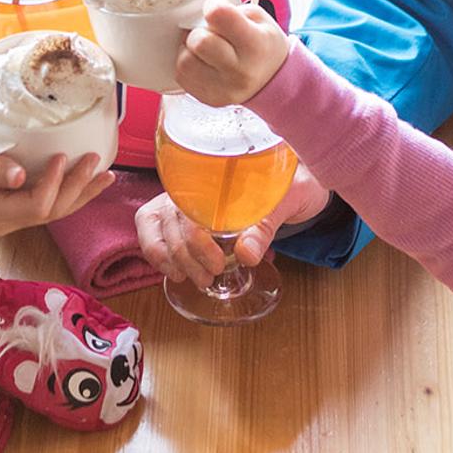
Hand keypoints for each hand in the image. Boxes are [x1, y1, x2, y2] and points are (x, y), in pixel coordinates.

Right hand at [0, 132, 115, 237]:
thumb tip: (19, 177)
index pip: (34, 208)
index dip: (53, 185)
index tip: (61, 157)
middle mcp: (5, 222)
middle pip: (50, 212)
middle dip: (76, 188)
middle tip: (94, 160)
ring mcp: (12, 218)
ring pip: (54, 212)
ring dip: (82, 194)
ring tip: (106, 175)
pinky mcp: (16, 207)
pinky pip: (48, 205)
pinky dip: (71, 192)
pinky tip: (88, 180)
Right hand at [133, 165, 329, 287]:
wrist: (299, 183)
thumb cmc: (292, 185)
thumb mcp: (287, 201)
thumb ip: (265, 226)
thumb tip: (245, 253)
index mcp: (215, 173)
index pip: (186, 203)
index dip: (195, 238)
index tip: (218, 262)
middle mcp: (192, 183)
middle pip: (167, 218)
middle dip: (184, 255)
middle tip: (210, 278)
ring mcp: (183, 199)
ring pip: (154, 224)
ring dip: (170, 258)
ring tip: (198, 279)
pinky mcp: (182, 216)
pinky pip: (152, 231)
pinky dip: (158, 255)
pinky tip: (177, 272)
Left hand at [175, 0, 290, 107]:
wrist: (272, 80)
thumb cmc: (262, 44)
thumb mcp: (258, 19)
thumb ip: (230, 11)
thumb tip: (199, 14)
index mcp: (255, 44)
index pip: (219, 15)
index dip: (213, 5)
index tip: (216, 8)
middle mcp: (240, 70)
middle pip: (199, 41)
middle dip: (199, 31)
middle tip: (208, 32)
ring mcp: (224, 89)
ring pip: (184, 62)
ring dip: (189, 50)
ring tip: (203, 49)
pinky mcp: (210, 99)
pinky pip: (183, 77)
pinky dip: (189, 65)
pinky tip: (202, 62)